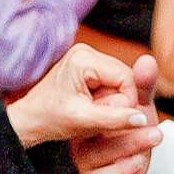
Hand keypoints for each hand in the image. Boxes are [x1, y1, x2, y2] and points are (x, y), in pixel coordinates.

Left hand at [7, 45, 152, 149]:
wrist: (31, 119)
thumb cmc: (51, 119)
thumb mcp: (84, 121)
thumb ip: (115, 119)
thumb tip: (142, 119)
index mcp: (84, 59)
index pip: (126, 79)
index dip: (125, 103)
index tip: (109, 120)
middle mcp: (86, 51)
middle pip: (125, 78)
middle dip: (117, 102)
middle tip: (96, 117)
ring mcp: (87, 57)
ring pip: (121, 82)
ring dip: (112, 102)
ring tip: (92, 113)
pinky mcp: (88, 65)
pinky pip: (112, 83)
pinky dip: (107, 99)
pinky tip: (91, 107)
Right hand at [73, 54, 162, 173]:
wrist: (137, 163)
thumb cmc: (133, 129)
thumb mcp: (139, 105)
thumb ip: (142, 85)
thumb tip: (148, 59)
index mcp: (87, 112)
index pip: (98, 104)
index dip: (120, 102)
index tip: (139, 103)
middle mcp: (81, 135)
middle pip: (97, 127)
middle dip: (125, 124)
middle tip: (149, 121)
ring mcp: (85, 158)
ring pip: (102, 152)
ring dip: (132, 145)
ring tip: (156, 137)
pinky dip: (125, 169)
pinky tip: (141, 161)